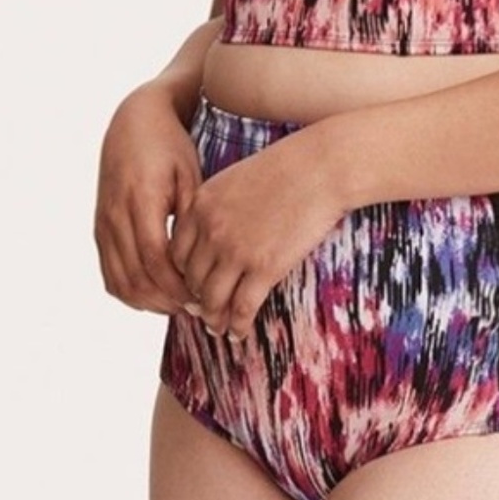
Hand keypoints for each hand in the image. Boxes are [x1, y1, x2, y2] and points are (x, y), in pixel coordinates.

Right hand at [94, 82, 199, 312]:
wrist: (134, 122)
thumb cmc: (170, 146)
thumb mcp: (190, 173)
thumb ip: (192, 215)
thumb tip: (201, 259)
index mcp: (140, 200)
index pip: (155, 260)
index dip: (177, 286)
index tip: (203, 297)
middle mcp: (115, 216)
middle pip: (135, 277)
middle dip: (166, 300)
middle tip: (196, 308)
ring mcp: (103, 224)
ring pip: (119, 281)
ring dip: (148, 301)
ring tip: (179, 305)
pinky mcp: (99, 228)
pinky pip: (109, 272)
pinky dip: (130, 291)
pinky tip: (156, 294)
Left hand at [168, 121, 346, 339]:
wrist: (322, 167)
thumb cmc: (288, 167)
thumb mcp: (237, 178)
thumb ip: (217, 205)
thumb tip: (213, 237)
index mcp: (201, 205)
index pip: (176, 253)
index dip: (183, 274)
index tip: (193, 284)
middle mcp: (211, 230)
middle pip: (192, 279)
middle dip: (196, 298)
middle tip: (204, 310)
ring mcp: (236, 251)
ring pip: (212, 300)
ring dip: (214, 318)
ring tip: (219, 327)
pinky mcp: (265, 267)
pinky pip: (242, 307)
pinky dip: (238, 325)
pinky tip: (239, 332)